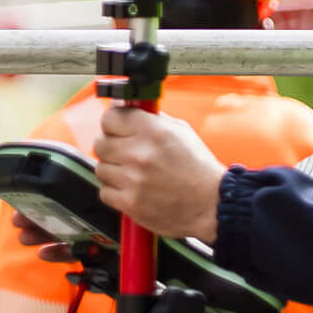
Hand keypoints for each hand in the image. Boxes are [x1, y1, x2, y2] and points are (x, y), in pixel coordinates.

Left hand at [93, 106, 226, 245]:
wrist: (212, 205)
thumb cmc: (199, 170)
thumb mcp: (181, 131)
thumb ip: (151, 119)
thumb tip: (127, 107)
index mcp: (153, 131)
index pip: (110, 118)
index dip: (112, 123)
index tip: (116, 127)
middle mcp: (140, 154)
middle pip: (100, 143)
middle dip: (111, 146)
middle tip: (125, 152)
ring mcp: (133, 180)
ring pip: (101, 168)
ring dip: (113, 170)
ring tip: (133, 173)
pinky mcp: (130, 203)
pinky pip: (105, 191)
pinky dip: (115, 191)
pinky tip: (132, 188)